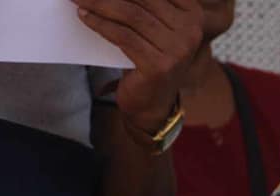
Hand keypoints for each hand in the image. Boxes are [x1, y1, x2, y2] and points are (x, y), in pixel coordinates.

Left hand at [73, 0, 203, 132]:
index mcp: (193, 15)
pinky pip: (123, 36)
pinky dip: (100, 24)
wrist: (153, 101)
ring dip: (98, 3)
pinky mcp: (159, 66)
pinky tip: (85, 17)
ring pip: (130, 15)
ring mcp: (177, 50)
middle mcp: (191, 31)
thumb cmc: (150, 56)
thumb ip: (143, 4)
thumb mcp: (154, 24)